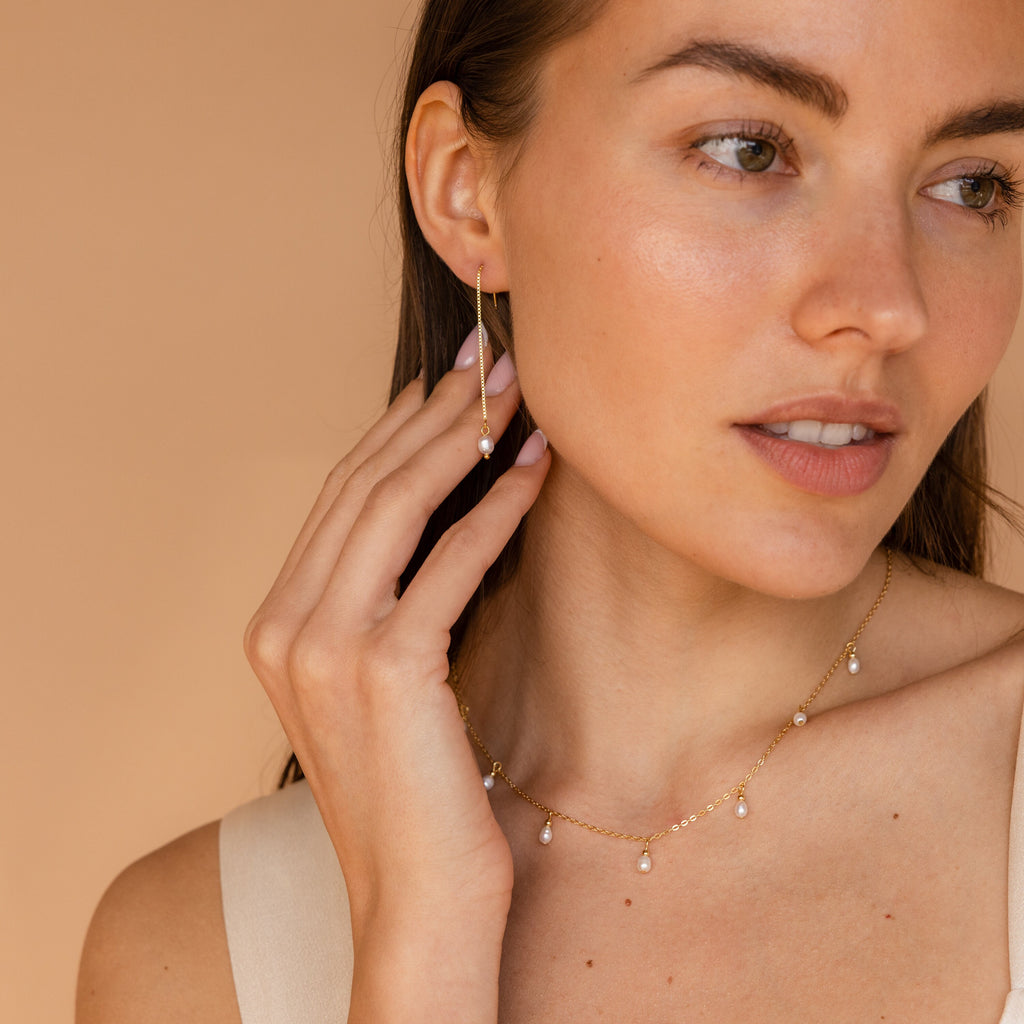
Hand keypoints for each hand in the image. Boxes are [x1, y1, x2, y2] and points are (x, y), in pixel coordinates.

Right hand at [243, 337, 549, 1019]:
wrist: (418, 900)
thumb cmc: (414, 789)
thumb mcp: (379, 683)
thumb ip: (386, 600)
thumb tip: (441, 508)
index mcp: (276, 625)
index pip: (339, 499)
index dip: (396, 431)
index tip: (446, 384)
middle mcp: (284, 625)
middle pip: (362, 486)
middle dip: (432, 414)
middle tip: (490, 362)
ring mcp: (325, 645)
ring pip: (395, 507)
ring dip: (463, 439)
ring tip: (516, 394)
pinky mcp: (385, 668)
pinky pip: (449, 560)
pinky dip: (495, 506)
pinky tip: (535, 468)